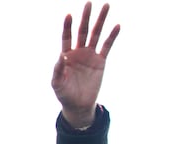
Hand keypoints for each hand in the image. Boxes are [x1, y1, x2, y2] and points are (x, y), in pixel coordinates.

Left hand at [52, 2, 119, 127]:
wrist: (78, 104)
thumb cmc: (64, 94)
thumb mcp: (57, 83)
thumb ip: (57, 70)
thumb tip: (61, 56)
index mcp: (65, 56)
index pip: (66, 38)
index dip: (67, 27)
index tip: (69, 15)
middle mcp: (78, 52)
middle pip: (82, 31)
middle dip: (86, 17)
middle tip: (89, 3)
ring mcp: (90, 56)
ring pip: (96, 35)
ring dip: (100, 21)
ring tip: (106, 6)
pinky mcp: (100, 62)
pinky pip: (107, 46)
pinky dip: (112, 36)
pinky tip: (117, 25)